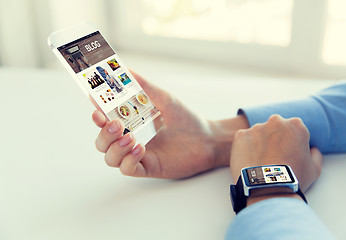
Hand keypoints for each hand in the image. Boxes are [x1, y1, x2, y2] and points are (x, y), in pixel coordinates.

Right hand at [92, 71, 248, 178]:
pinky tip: (141, 149)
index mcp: (131, 124)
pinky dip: (129, 160)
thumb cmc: (186, 119)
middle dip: (104, 134)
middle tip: (116, 124)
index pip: (105, 122)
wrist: (207, 139)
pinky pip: (127, 169)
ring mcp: (138, 155)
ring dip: (115, 148)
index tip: (96, 106)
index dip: (97, 116)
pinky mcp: (148, 168)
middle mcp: (131, 139)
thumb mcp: (164, 99)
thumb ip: (144, 86)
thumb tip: (126, 69)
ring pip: (110, 158)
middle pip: (102, 142)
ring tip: (131, 137)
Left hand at [230, 115, 322, 192]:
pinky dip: (245, 148)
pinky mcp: (240, 136)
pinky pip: (243, 139)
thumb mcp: (314, 168)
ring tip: (260, 163)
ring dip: (259, 144)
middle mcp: (275, 121)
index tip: (288, 155)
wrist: (267, 188)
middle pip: (275, 128)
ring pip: (258, 133)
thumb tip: (312, 149)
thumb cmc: (293, 179)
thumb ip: (315, 154)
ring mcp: (256, 128)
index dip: (291, 143)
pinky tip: (250, 161)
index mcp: (296, 125)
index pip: (293, 129)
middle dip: (274, 140)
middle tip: (273, 159)